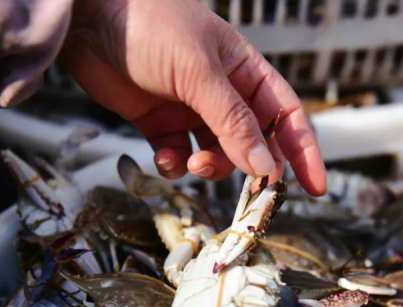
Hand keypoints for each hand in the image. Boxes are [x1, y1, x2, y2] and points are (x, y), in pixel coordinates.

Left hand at [61, 0, 325, 194]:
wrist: (87, 17)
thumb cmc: (152, 26)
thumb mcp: (200, 73)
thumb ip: (233, 122)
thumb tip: (266, 168)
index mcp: (245, 72)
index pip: (286, 116)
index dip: (303, 152)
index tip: (314, 187)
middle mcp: (222, 93)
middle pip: (253, 142)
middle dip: (253, 168)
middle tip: (250, 193)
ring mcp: (190, 109)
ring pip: (216, 155)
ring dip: (209, 167)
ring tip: (192, 163)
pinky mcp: (159, 123)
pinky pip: (179, 156)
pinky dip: (175, 164)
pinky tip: (164, 158)